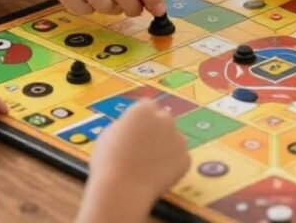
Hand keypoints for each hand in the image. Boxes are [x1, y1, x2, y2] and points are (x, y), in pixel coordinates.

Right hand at [78, 100, 189, 222]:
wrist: (122, 189)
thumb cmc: (109, 161)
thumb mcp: (109, 134)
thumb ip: (126, 125)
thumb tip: (132, 127)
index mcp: (144, 109)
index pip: (148, 106)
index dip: (142, 119)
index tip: (137, 130)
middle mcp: (165, 119)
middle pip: (164, 119)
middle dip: (157, 130)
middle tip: (145, 148)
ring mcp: (179, 138)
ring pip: (174, 139)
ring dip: (166, 146)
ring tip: (149, 165)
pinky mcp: (186, 158)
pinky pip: (179, 158)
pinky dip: (172, 165)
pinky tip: (156, 175)